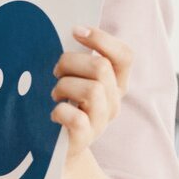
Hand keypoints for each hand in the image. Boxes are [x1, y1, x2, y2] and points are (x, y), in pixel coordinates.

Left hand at [51, 26, 130, 160]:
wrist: (56, 148)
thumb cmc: (64, 104)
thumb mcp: (74, 78)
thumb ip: (78, 59)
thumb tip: (70, 30)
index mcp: (115, 83)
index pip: (124, 55)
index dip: (102, 39)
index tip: (76, 31)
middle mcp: (113, 101)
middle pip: (100, 67)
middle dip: (70, 62)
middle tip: (56, 72)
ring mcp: (101, 121)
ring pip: (91, 90)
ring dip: (64, 86)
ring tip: (55, 94)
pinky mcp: (85, 138)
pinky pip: (77, 118)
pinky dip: (61, 111)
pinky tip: (54, 113)